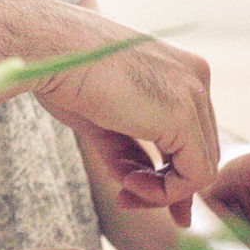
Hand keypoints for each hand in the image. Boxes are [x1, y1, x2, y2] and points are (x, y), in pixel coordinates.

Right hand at [34, 35, 216, 216]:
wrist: (48, 51)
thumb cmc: (65, 74)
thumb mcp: (105, 119)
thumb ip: (131, 151)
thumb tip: (144, 185)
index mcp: (179, 69)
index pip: (191, 132)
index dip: (168, 169)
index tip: (135, 189)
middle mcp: (195, 77)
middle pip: (199, 150)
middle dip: (165, 185)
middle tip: (125, 198)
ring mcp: (194, 94)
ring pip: (201, 166)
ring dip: (162, 191)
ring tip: (124, 190)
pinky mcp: (184, 116)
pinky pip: (195, 174)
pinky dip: (165, 192)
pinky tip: (129, 184)